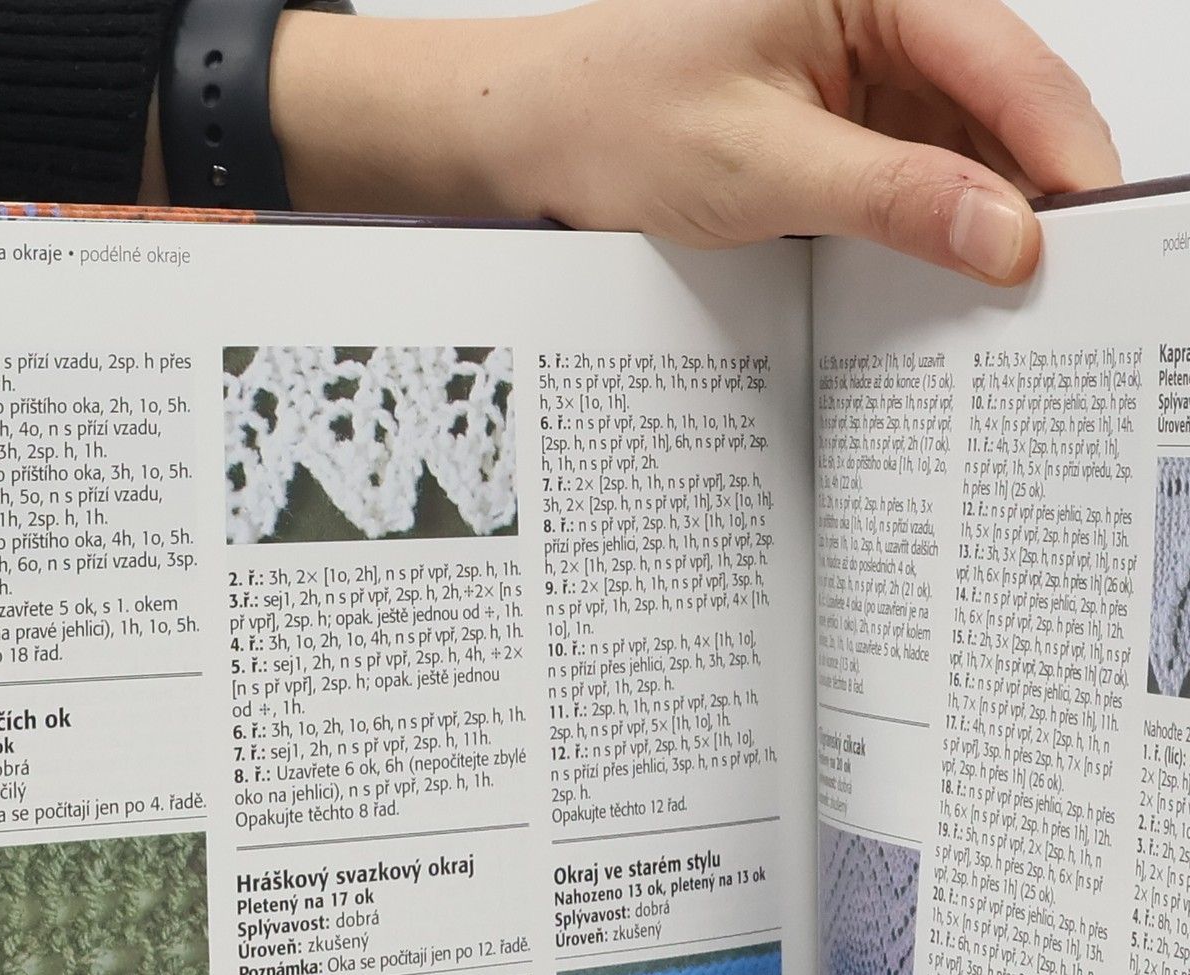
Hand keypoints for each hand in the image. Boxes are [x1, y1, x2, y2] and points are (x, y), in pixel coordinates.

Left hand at [268, 0, 1120, 283]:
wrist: (530, 133)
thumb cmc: (615, 117)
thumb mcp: (760, 166)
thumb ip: (891, 197)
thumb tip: (1004, 233)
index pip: (1008, 59)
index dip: (1061, 149)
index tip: (1096, 231)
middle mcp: (883, 10)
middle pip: (1001, 101)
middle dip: (1031, 187)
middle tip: (1064, 284)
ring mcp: (866, 64)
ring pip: (965, 140)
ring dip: (981, 211)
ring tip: (1005, 293)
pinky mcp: (843, 117)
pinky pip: (916, 165)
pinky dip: (932, 218)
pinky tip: (942, 273)